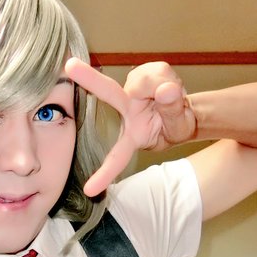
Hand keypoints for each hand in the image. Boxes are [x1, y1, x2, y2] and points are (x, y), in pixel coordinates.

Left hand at [65, 58, 195, 195]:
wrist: (186, 112)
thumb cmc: (175, 125)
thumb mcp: (179, 127)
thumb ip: (173, 110)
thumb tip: (166, 89)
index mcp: (131, 135)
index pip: (117, 155)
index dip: (105, 173)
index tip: (89, 191)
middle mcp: (127, 109)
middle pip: (109, 93)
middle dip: (90, 79)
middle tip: (69, 65)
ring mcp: (133, 90)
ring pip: (146, 79)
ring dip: (164, 85)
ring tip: (172, 96)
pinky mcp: (143, 73)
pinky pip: (157, 69)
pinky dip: (167, 77)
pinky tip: (169, 85)